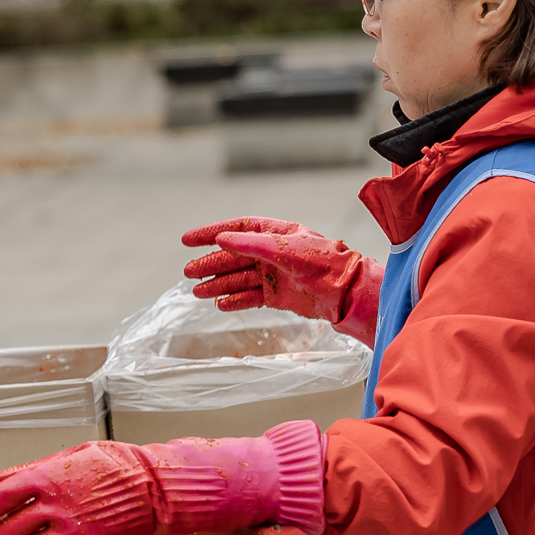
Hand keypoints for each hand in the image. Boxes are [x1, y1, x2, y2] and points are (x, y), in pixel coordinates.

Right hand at [181, 217, 381, 339]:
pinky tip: (220, 304)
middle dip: (210, 263)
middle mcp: (271, 253)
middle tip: (189, 272)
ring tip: (198, 292)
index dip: (211, 233)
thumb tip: (222, 239)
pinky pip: (250, 297)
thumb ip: (251, 244)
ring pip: (238, 278)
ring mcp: (273, 275)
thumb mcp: (284, 249)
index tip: (188, 240)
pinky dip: (235, 301)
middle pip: (233, 256)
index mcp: (275, 233)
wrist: (345, 291)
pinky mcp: (277, 296)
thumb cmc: (322, 262)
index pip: (236, 229)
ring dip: (218, 284)